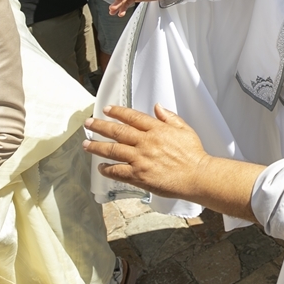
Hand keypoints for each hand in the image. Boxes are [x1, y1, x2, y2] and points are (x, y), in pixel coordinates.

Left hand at [84, 104, 208, 199]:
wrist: (197, 176)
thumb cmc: (194, 154)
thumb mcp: (185, 129)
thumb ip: (169, 117)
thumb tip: (157, 107)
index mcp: (157, 129)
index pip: (132, 117)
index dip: (117, 112)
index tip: (106, 109)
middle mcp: (146, 142)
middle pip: (117, 131)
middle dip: (100, 126)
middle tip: (89, 123)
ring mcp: (141, 159)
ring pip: (113, 150)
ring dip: (97, 146)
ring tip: (86, 144)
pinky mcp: (139, 176)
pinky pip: (118, 171)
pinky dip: (107, 169)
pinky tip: (101, 166)